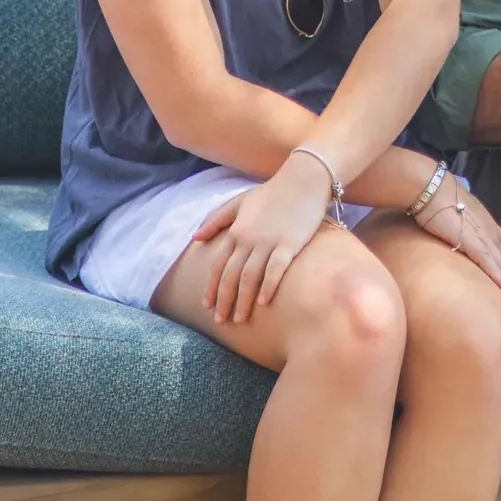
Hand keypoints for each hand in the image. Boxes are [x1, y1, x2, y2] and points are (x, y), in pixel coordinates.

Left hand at [192, 156, 330, 325]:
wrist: (304, 180)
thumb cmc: (273, 192)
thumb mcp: (240, 202)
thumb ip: (217, 219)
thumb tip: (195, 238)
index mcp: (236, 231)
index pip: (219, 266)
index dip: (212, 288)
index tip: (207, 306)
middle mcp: (248, 239)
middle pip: (231, 276)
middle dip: (224, 300)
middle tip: (221, 320)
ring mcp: (269, 242)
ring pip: (250, 277)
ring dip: (242, 300)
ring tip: (240, 318)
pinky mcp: (289, 243)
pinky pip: (276, 269)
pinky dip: (268, 286)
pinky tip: (263, 302)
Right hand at [415, 183, 500, 325]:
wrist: (430, 188)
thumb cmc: (438, 204)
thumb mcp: (457, 223)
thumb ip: (462, 237)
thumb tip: (456, 251)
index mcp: (489, 231)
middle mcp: (492, 234)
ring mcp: (484, 237)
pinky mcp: (473, 239)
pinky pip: (490, 262)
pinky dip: (500, 277)